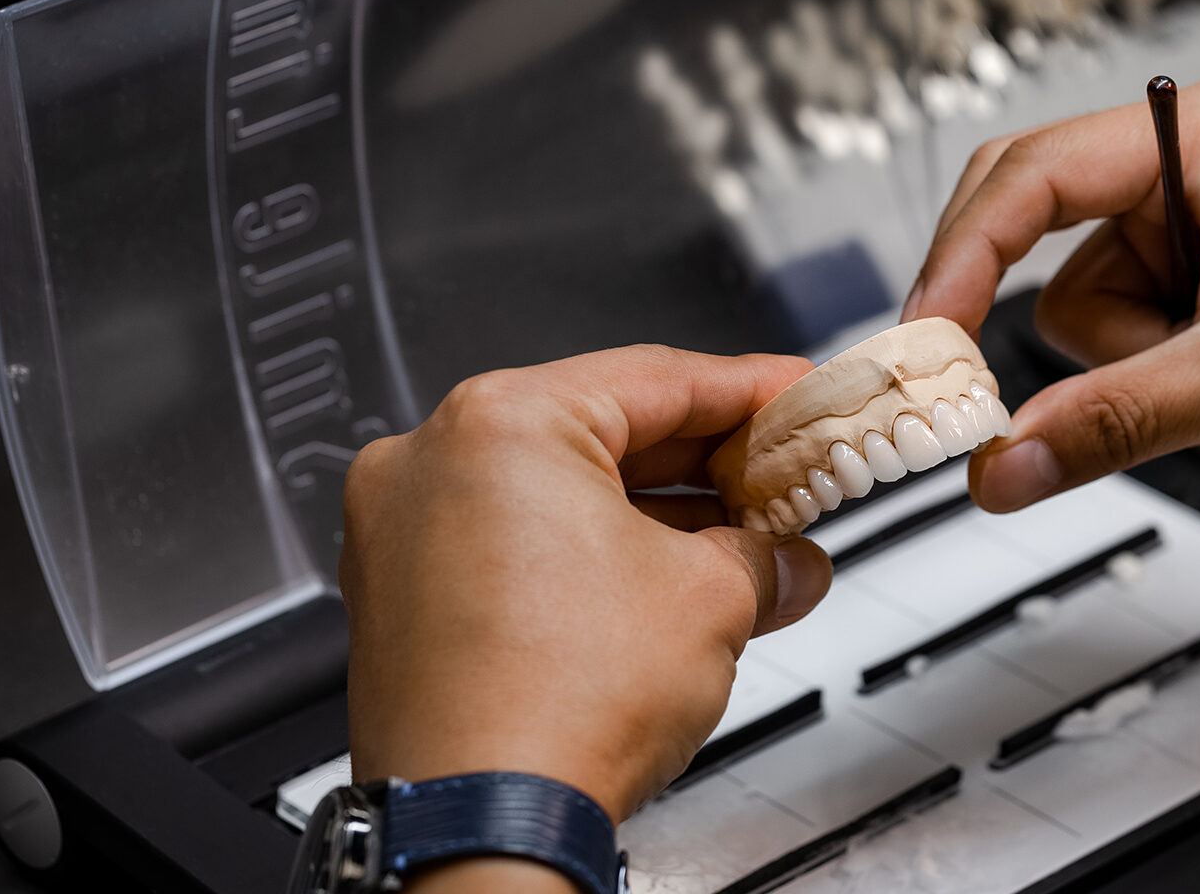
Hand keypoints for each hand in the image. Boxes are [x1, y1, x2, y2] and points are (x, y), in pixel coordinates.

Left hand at [339, 346, 833, 830]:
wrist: (482, 822)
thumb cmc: (555, 706)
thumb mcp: (710, 599)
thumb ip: (765, 557)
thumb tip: (786, 562)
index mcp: (501, 423)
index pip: (659, 377)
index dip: (752, 389)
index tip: (796, 397)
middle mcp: (432, 462)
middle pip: (602, 429)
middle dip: (705, 461)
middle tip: (781, 475)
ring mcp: (403, 532)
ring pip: (555, 492)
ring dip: (653, 515)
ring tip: (737, 544)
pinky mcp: (402, 597)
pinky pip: (514, 544)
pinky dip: (589, 555)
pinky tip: (660, 586)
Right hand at [906, 71, 1199, 510]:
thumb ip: (1113, 418)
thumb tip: (1005, 462)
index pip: (1034, 176)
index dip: (962, 255)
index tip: (928, 338)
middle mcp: (1194, 168)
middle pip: (1044, 245)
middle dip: (1072, 328)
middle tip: (1013, 396)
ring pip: (1085, 313)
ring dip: (1134, 368)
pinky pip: (1128, 346)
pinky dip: (1157, 384)